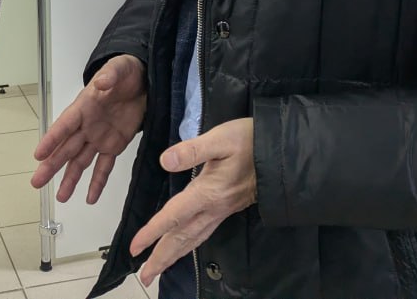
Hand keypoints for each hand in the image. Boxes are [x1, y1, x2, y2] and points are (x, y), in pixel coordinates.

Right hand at [31, 54, 145, 203]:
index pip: (64, 125)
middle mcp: (87, 125)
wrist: (144, 81)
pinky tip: (90, 198)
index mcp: (84, 106)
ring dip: (70, 179)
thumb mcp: (119, 68)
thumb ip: (110, 75)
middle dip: (52, 165)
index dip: (52, 139)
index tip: (38, 154)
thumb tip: (101, 82)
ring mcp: (99, 137)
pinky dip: (98, 182)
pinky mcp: (114, 145)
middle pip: (66, 148)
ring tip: (61, 197)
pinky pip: (104, 166)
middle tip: (37, 182)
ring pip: (80, 161)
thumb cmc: (126, 72)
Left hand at [130, 117, 257, 286]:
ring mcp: (221, 211)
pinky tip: (183, 248)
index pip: (174, 216)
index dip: (152, 231)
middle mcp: (213, 208)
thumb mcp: (220, 139)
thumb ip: (192, 150)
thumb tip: (165, 161)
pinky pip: (203, 234)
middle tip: (144, 277)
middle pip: (182, 238)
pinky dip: (189, 246)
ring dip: (173, 257)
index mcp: (208, 193)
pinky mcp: (227, 209)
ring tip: (157, 270)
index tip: (135, 247)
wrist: (281, 153)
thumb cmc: (249, 141)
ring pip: (193, 240)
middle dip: (161, 258)